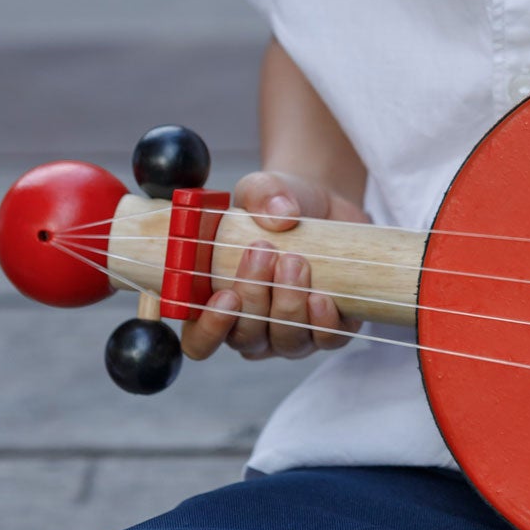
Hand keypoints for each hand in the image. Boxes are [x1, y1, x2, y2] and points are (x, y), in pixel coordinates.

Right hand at [180, 170, 369, 363]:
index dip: (209, 330)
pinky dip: (323, 322)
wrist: (325, 207)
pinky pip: (326, 341)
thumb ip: (261, 194)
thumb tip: (280, 214)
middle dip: (254, 296)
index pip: (199, 341)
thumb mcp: (262, 189)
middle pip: (246, 337)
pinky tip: (322, 296)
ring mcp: (290, 333)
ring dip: (288, 304)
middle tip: (264, 252)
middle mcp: (252, 327)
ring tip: (296, 261)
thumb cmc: (278, 207)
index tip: (226, 296)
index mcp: (217, 303)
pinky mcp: (329, 329)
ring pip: (286, 341)